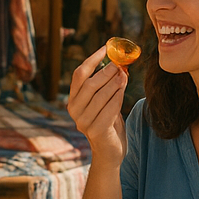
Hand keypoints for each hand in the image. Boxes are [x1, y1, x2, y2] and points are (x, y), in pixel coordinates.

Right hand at [68, 46, 127, 163]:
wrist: (110, 151)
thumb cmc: (108, 122)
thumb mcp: (105, 101)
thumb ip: (107, 85)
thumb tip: (118, 63)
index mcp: (73, 99)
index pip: (79, 74)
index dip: (92, 59)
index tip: (105, 48)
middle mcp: (74, 110)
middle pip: (90, 84)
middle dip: (106, 71)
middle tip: (120, 63)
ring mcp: (83, 122)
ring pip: (101, 95)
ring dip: (115, 83)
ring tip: (125, 75)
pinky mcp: (96, 130)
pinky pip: (109, 109)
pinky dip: (118, 98)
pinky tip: (123, 91)